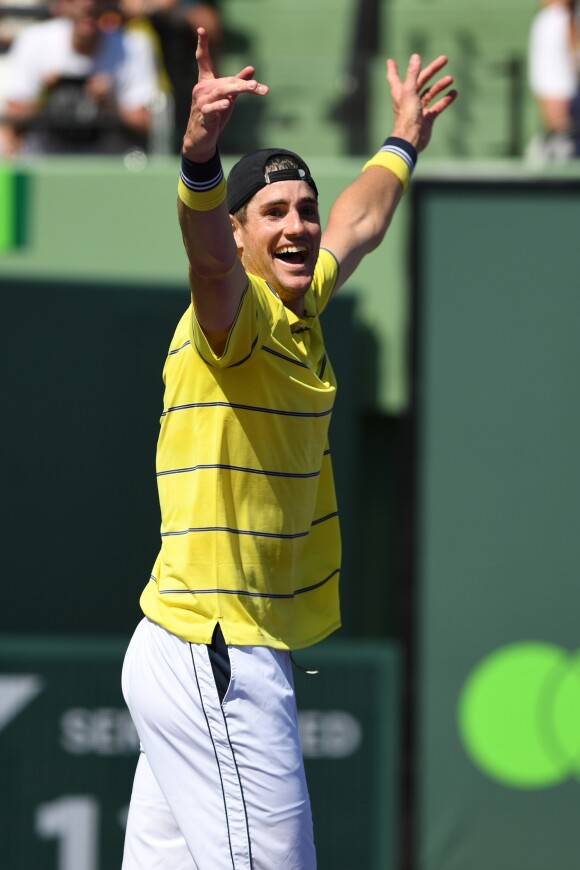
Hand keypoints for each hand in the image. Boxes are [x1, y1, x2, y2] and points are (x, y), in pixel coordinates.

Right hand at [182, 27, 268, 159]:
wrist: (201, 138)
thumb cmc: (214, 115)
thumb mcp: (228, 97)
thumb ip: (238, 83)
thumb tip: (252, 68)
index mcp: (207, 82)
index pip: (203, 61)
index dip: (202, 45)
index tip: (200, 29)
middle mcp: (202, 89)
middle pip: (226, 81)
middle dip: (243, 83)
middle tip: (257, 85)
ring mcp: (201, 102)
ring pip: (221, 92)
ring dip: (238, 90)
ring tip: (252, 88)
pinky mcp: (203, 115)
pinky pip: (211, 108)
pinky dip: (219, 106)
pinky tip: (227, 104)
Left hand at [387, 54, 456, 151]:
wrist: (411, 140)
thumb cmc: (407, 115)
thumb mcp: (409, 92)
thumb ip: (412, 74)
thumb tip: (416, 56)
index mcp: (400, 92)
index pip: (394, 77)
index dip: (392, 69)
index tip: (390, 61)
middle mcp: (408, 99)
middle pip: (420, 80)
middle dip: (432, 70)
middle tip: (444, 59)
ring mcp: (418, 109)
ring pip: (430, 93)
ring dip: (440, 85)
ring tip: (450, 79)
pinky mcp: (427, 118)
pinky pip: (438, 106)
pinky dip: (445, 100)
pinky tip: (454, 93)